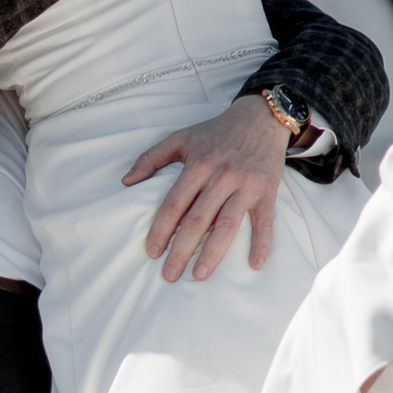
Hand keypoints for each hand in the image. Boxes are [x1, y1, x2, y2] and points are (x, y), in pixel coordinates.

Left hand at [125, 93, 286, 281]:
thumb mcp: (181, 138)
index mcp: (198, 165)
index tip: (151, 252)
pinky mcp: (266, 191)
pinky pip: (264, 221)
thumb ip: (151, 158)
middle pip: (197, 220)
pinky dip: (262, 243)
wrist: (261, 117)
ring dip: (213, 252)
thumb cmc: (217, 131)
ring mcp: (245, 186)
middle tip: (169, 275)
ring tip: (199, 275)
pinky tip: (254, 265)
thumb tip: (126, 181)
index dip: (160, 229)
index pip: (174, 204)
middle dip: (181, 250)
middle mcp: (220, 177)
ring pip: (226, 225)